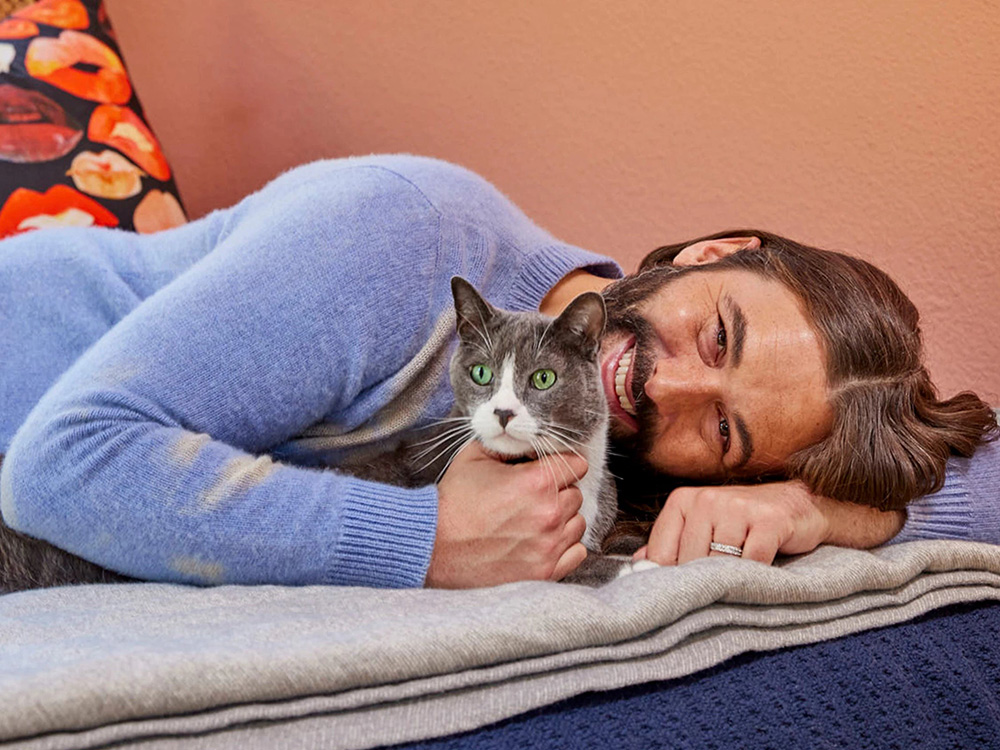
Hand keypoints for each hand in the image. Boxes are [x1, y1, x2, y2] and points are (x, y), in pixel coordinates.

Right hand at [425, 442, 588, 587]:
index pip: (577, 464)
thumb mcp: (476, 456)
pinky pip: (576, 553)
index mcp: (537, 482)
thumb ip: (511, 445)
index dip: (561, 464)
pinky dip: (564, 546)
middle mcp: (549, 513)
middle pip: (576, 494)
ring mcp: (549, 546)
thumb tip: (531, 443)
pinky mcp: (544, 572)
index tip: (549, 470)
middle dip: (558, 491)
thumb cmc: (452, 501)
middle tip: (532, 496)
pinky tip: (542, 541)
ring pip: (577, 523)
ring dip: (562, 519)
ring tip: (534, 520)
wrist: (432, 545)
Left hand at [634, 480, 903, 566]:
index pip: (662, 553)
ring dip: (729, 579)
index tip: (676, 597)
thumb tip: (638, 564)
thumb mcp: (704, 527)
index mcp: (683, 501)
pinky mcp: (768, 520)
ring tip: (738, 580)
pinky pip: (752, 562)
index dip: (670, 579)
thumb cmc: (744, 522)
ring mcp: (738, 507)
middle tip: (714, 591)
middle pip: (690, 561)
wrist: (799, 505)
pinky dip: (754, 576)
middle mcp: (706, 499)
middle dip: (702, 582)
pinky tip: (757, 576)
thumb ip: (673, 544)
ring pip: (719, 563)